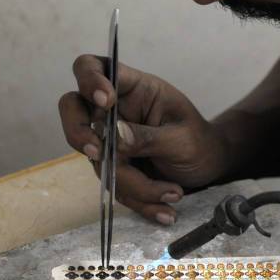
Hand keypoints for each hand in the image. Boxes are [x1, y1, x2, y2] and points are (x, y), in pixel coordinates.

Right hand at [58, 55, 229, 224]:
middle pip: (72, 109)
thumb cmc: (198, 141)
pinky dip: (140, 201)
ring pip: (98, 161)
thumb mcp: (182, 137)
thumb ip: (148, 136)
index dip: (90, 80)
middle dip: (79, 133)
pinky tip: (164, 211)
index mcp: (133, 88)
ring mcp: (109, 140)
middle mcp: (114, 112)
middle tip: (99, 151)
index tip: (106, 102)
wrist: (207, 168)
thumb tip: (114, 137)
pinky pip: (114, 187)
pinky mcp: (112, 167)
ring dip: (135, 185)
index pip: (94, 68)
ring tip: (173, 193)